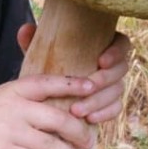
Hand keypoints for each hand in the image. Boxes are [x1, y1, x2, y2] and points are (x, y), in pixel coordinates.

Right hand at [0, 76, 96, 148]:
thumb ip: (22, 101)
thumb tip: (55, 112)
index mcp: (13, 89)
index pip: (49, 83)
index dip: (72, 84)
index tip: (92, 87)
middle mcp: (15, 107)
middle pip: (58, 118)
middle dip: (78, 132)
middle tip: (89, 141)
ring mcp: (10, 131)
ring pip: (51, 144)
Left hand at [16, 25, 130, 124]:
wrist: (48, 94)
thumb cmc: (48, 65)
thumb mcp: (40, 53)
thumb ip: (34, 41)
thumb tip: (26, 29)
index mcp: (102, 45)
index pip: (122, 43)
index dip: (116, 52)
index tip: (101, 61)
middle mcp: (112, 65)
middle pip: (121, 69)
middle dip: (104, 80)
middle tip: (87, 87)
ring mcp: (114, 85)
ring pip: (117, 91)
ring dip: (98, 101)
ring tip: (77, 110)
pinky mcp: (111, 104)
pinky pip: (115, 108)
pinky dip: (104, 114)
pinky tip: (89, 119)